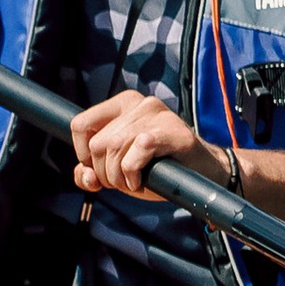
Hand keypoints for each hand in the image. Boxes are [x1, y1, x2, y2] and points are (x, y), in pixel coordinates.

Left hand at [70, 90, 205, 204]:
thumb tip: (84, 175)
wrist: (204, 172)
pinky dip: (133, 174)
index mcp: (122, 104)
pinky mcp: (171, 131)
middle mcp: (138, 103)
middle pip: (97, 143)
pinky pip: (136, 151)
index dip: (82, 153)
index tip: (98, 169)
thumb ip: (93, 171)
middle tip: (122, 181)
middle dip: (103, 172)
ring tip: (133, 182)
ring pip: (113, 147)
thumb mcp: (119, 167)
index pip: (80, 124)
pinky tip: (142, 181)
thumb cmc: (160, 167)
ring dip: (118, 177)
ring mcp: (156, 115)